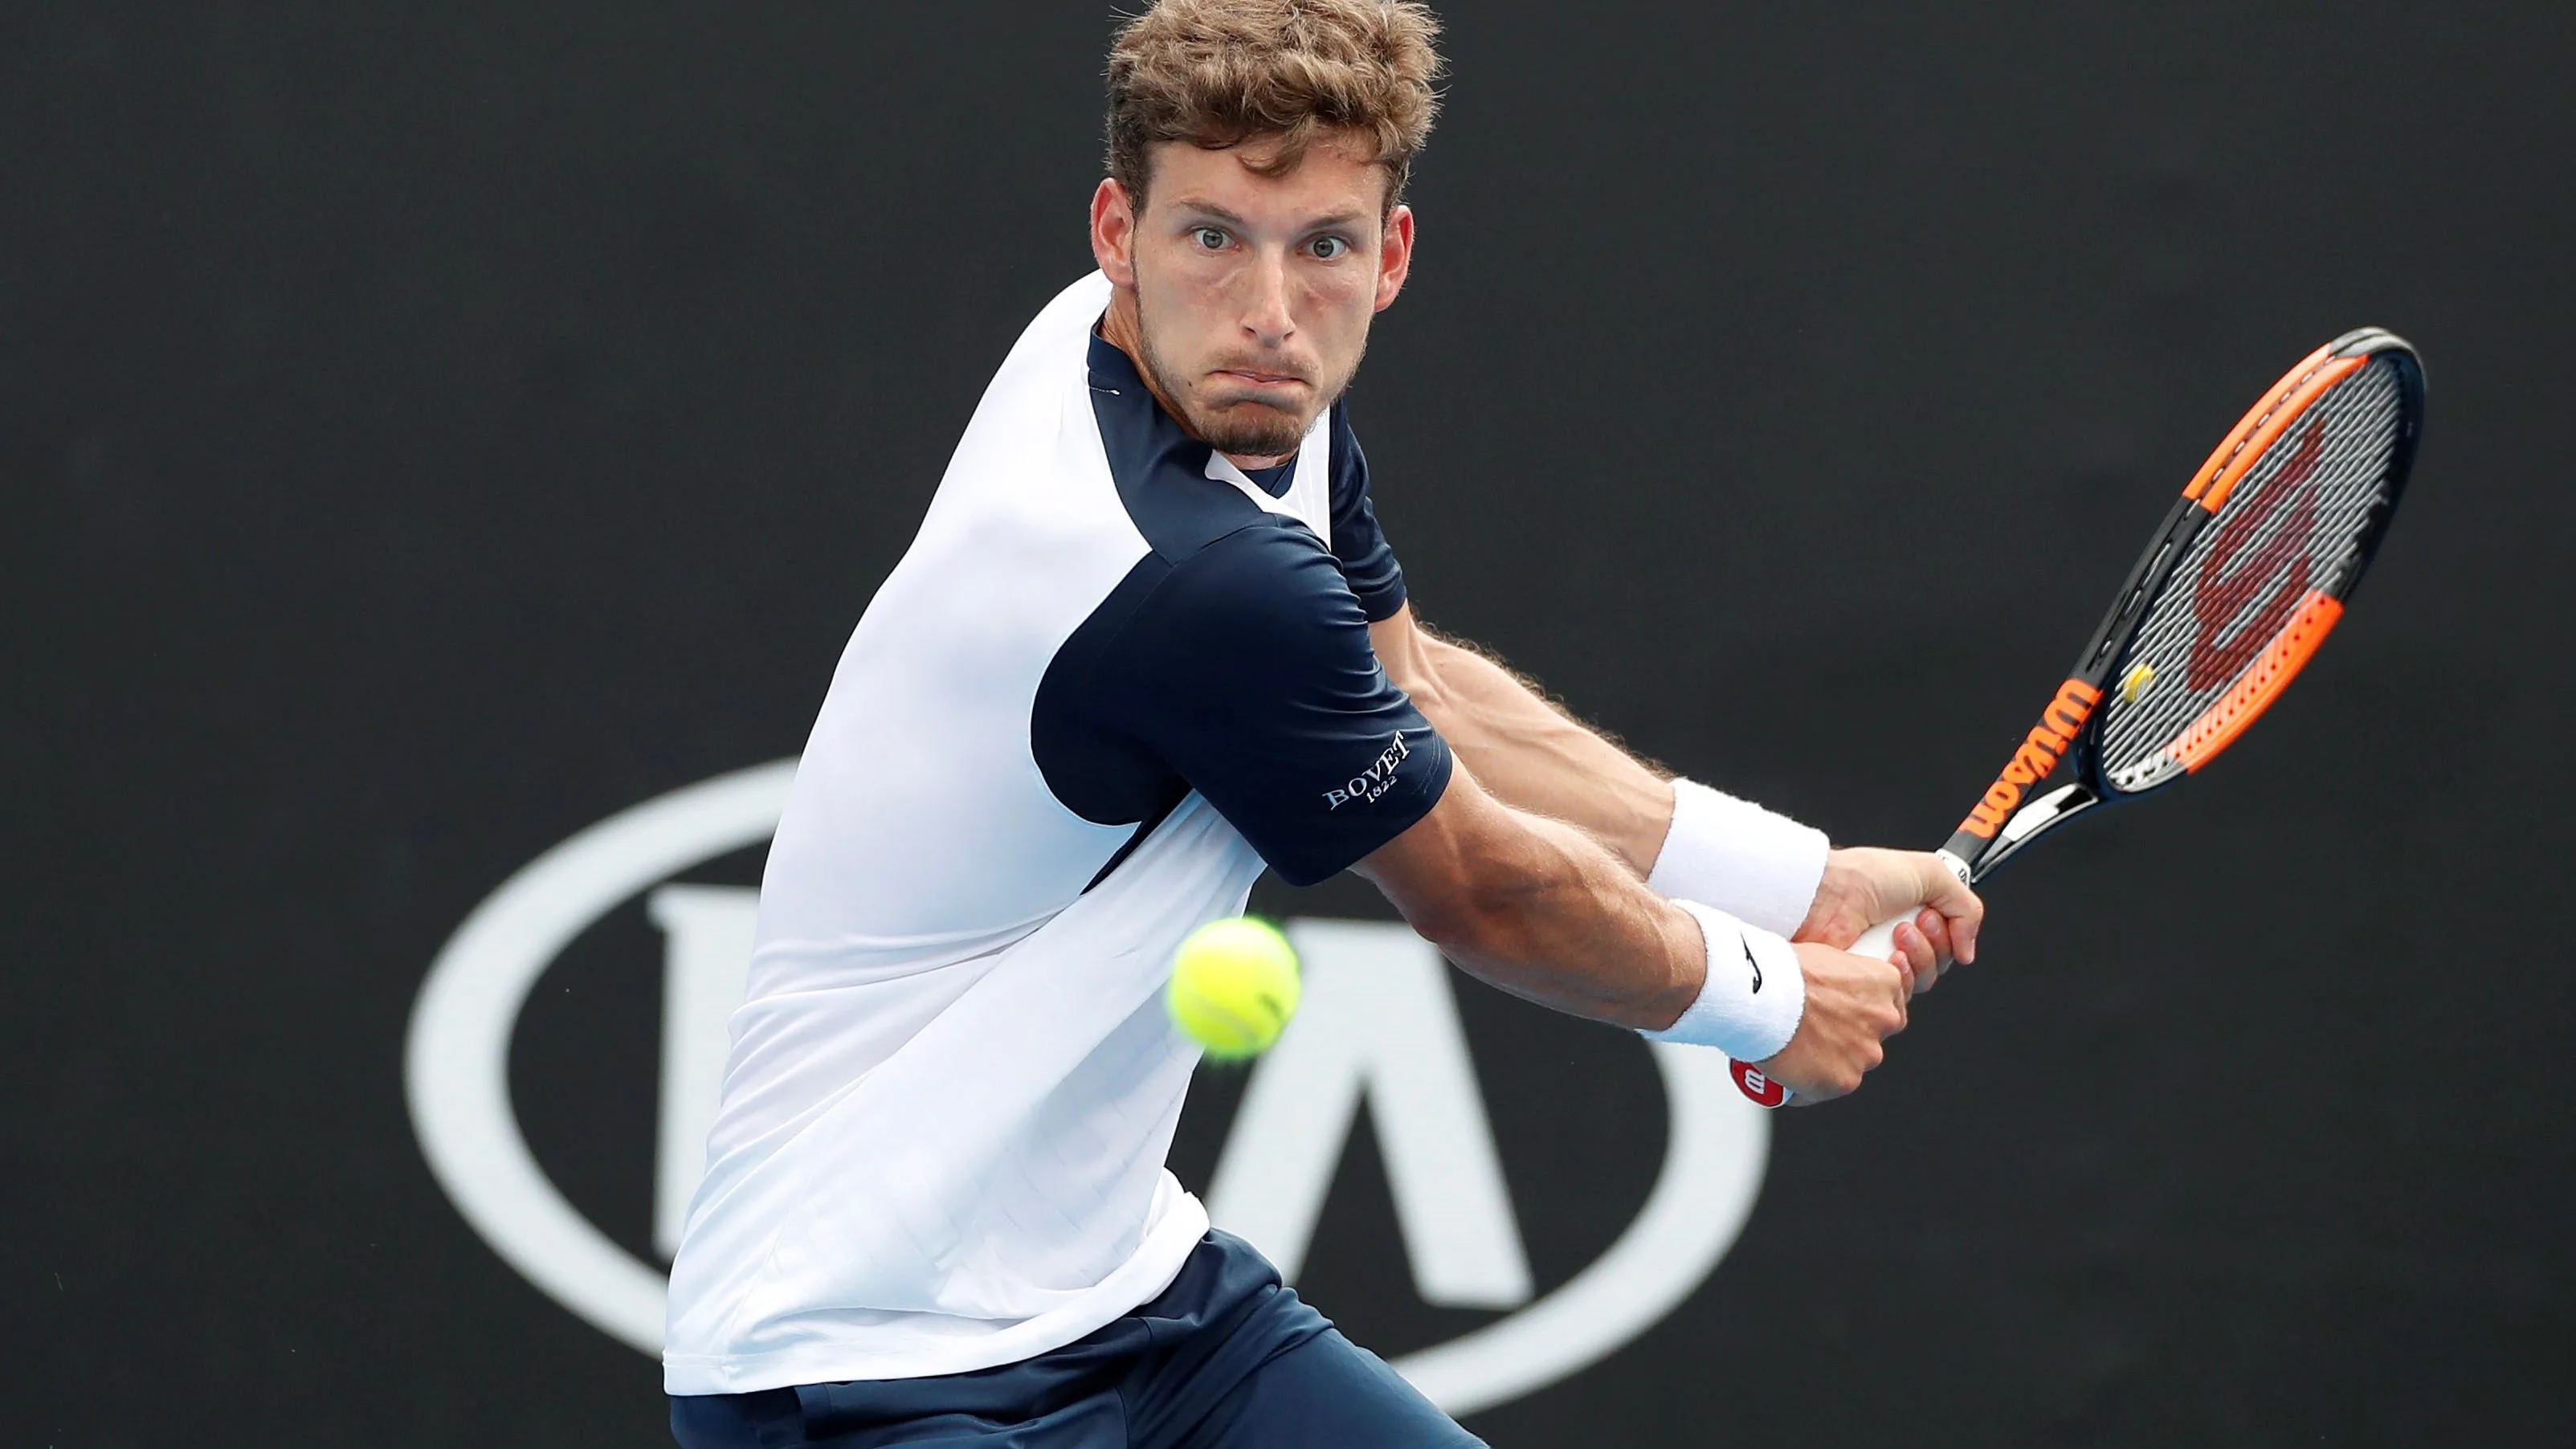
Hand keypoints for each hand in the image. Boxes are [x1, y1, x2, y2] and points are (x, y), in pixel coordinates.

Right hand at [1751, 940, 1909, 1101]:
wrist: (1762, 997)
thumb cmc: (1782, 970)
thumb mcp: (1823, 954)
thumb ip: (1840, 974)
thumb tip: (1828, 984)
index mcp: (1884, 981)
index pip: (1888, 1001)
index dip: (1862, 1009)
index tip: (1842, 1011)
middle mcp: (1884, 1019)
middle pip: (1873, 1034)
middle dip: (1849, 1036)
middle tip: (1816, 1031)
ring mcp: (1866, 1053)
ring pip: (1853, 1062)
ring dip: (1832, 1061)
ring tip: (1797, 1053)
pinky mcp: (1844, 1081)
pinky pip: (1829, 1088)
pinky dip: (1810, 1085)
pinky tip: (1790, 1076)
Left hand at [1794, 847, 1983, 994]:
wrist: (1824, 896)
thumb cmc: (1863, 877)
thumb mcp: (1930, 872)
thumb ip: (1966, 906)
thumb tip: (1968, 947)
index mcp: (1915, 910)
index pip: (1950, 939)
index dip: (1950, 931)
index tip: (1933, 915)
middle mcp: (1900, 936)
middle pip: (1940, 962)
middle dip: (1934, 942)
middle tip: (1915, 922)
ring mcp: (1882, 959)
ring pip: (1924, 980)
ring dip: (1919, 957)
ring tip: (1896, 934)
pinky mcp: (1867, 980)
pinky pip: (1900, 993)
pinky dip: (1900, 976)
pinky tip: (1887, 957)